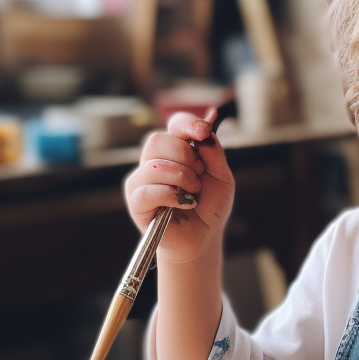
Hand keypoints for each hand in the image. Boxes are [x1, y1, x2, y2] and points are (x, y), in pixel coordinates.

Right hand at [124, 107, 234, 264]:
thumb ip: (214, 154)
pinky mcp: (136, 201)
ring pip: (153, 165)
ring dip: (181, 179)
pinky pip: (146, 191)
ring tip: (193, 193)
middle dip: (185, 157)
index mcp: (176, 149)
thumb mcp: (222, 177)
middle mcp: (156, 160)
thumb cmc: (210, 206)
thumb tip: (204, 133)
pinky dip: (171, 195)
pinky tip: (184, 204)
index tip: (203, 131)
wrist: (204, 236)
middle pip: (158, 140)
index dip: (187, 124)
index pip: (174, 125)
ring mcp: (142, 180)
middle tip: (198, 176)